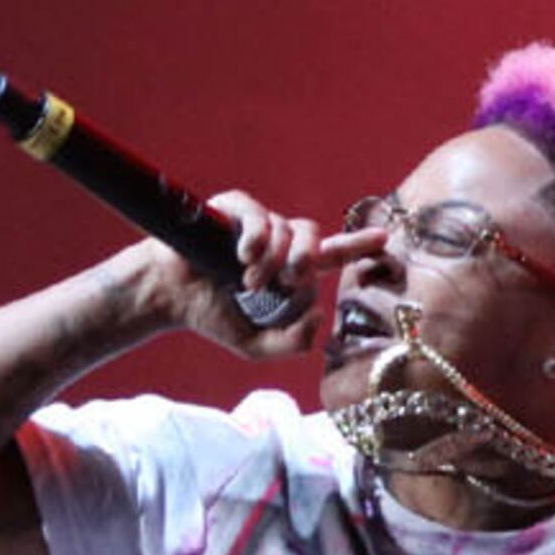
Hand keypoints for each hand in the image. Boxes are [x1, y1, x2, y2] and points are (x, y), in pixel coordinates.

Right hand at [132, 191, 385, 360]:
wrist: (170, 299)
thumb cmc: (211, 317)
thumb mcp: (256, 345)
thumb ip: (293, 342)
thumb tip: (322, 312)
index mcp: (287, 269)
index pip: (330, 254)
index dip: (357, 245)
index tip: (385, 240)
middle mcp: (277, 242)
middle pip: (313, 236)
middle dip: (309, 258)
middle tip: (291, 280)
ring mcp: (257, 223)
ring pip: (287, 230)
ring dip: (273, 261)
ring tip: (248, 283)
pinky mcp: (234, 208)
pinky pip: (259, 215)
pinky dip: (257, 238)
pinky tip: (243, 257)